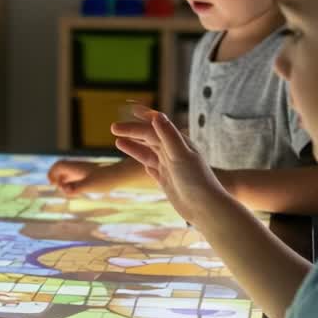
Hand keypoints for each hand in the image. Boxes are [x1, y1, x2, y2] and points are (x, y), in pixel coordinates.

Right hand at [47, 159, 106, 195]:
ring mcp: (83, 171)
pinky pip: (75, 176)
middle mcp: (78, 167)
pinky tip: (75, 190)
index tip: (52, 183)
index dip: (52, 172)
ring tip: (65, 189)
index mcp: (76, 167)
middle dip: (55, 176)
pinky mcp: (88, 175)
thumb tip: (65, 190)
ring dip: (63, 179)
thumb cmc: (104, 180)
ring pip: (68, 172)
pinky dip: (70, 182)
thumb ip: (76, 188)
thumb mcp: (90, 185)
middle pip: (61, 168)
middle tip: (55, 185)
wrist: (119, 176)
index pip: (59, 165)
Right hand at [110, 108, 228, 223]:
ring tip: (117, 141)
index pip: (156, 126)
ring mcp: (169, 167)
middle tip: (113, 127)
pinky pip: (151, 167)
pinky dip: (142, 161)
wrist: (205, 208)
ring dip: (133, 146)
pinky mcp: (167, 181)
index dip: (144, 116)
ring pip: (148, 152)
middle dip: (132, 131)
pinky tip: (136, 160)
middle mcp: (173, 152)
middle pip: (149, 137)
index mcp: (178, 143)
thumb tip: (156, 115)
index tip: (130, 109)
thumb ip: (168, 135)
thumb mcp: (180, 155)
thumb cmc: (196, 180)